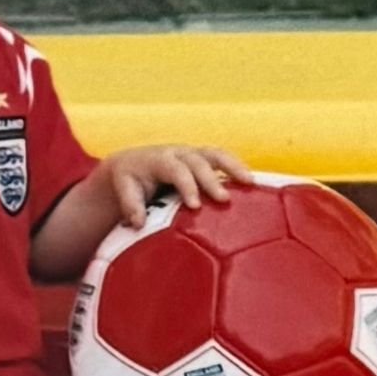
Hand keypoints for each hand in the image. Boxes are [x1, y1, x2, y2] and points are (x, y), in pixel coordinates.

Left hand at [105, 145, 252, 228]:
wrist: (131, 163)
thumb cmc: (129, 180)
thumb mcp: (124, 189)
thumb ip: (130, 205)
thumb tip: (138, 223)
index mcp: (158, 159)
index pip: (176, 170)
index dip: (187, 186)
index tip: (195, 205)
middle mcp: (178, 152)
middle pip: (198, 162)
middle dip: (212, 180)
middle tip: (224, 200)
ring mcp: (193, 154)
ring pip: (215, 154)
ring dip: (233, 166)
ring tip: (250, 182)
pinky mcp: (203, 159)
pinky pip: (222, 159)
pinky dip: (237, 168)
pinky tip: (252, 183)